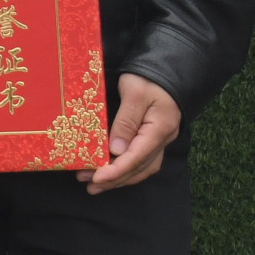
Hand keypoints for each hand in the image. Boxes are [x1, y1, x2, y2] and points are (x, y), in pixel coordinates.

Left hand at [91, 74, 181, 191]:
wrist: (165, 68)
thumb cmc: (147, 77)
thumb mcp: (134, 94)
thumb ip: (126, 122)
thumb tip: (116, 150)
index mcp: (160, 129)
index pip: (137, 157)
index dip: (116, 170)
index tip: (97, 178)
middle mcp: (163, 139)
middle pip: (139, 167)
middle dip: (114, 179)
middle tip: (90, 185)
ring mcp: (160, 140)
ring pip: (141, 167)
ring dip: (119, 178)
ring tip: (95, 184)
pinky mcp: (154, 137)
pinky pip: (142, 161)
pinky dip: (126, 169)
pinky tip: (112, 173)